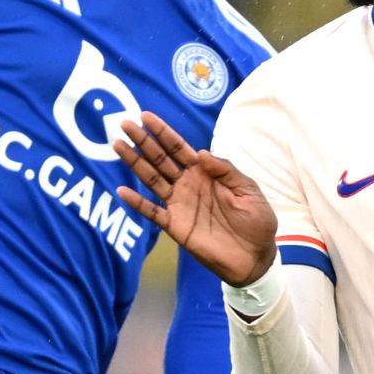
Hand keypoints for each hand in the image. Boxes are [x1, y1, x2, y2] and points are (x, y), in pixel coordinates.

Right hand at [113, 111, 278, 286]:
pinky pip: (152, 212)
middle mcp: (187, 184)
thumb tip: (201, 153)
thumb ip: (226, 170)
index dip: (162, 132)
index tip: (145, 117)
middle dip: (143, 141)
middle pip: (160, 159)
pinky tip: (122, 191)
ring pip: (151, 179)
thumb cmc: (255, 221)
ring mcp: (179, 204)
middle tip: (124, 124)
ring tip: (118, 146)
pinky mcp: (175, 225)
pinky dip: (137, 203)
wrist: (255, 256)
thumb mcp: (247, 190)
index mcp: (205, 172)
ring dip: (134, 163)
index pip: (178, 147)